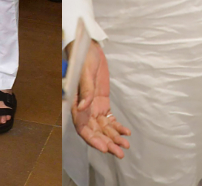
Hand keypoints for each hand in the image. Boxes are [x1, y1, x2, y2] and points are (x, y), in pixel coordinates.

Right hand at [71, 42, 129, 158]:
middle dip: (106, 143)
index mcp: (75, 103)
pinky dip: (117, 127)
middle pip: (94, 131)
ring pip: (103, 128)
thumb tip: (83, 108)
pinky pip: (109, 119)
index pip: (82, 126)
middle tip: (119, 152)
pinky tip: (126, 133)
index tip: (104, 147)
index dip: (92, 139)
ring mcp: (93, 107)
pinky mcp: (102, 103)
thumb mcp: (84, 71)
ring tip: (125, 146)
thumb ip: (85, 90)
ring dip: (113, 138)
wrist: (89, 48)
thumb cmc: (82, 57)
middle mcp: (84, 108)